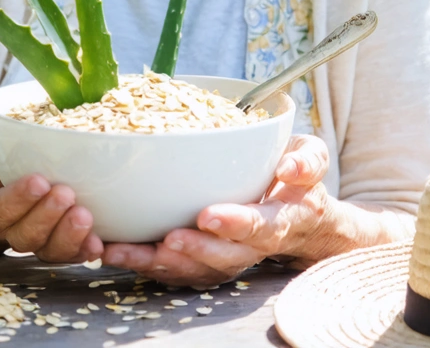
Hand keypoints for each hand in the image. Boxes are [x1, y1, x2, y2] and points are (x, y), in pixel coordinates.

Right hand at [0, 100, 102, 262]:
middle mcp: (12, 226)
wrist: (0, 171)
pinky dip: (86, 251)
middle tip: (65, 193)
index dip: (16, 201)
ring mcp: (39, 235)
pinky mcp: (63, 238)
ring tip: (86, 216)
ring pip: (49, 250)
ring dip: (68, 238)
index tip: (37, 181)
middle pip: (25, 235)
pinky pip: (74, 253)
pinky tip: (101, 243)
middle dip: (45, 218)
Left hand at [101, 135, 354, 285]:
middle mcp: (255, 245)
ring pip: (196, 270)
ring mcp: (229, 256)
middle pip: (225, 257)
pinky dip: (148, 265)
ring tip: (125, 253)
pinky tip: (117, 253)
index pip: (261, 227)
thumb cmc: (299, 178)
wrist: (304, 218)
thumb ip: (307, 161)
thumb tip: (288, 168)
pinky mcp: (207, 259)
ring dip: (161, 265)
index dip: (235, 224)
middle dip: (195, 250)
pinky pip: (178, 270)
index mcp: (283, 219)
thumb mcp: (313, 158)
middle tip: (167, 239)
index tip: (208, 215)